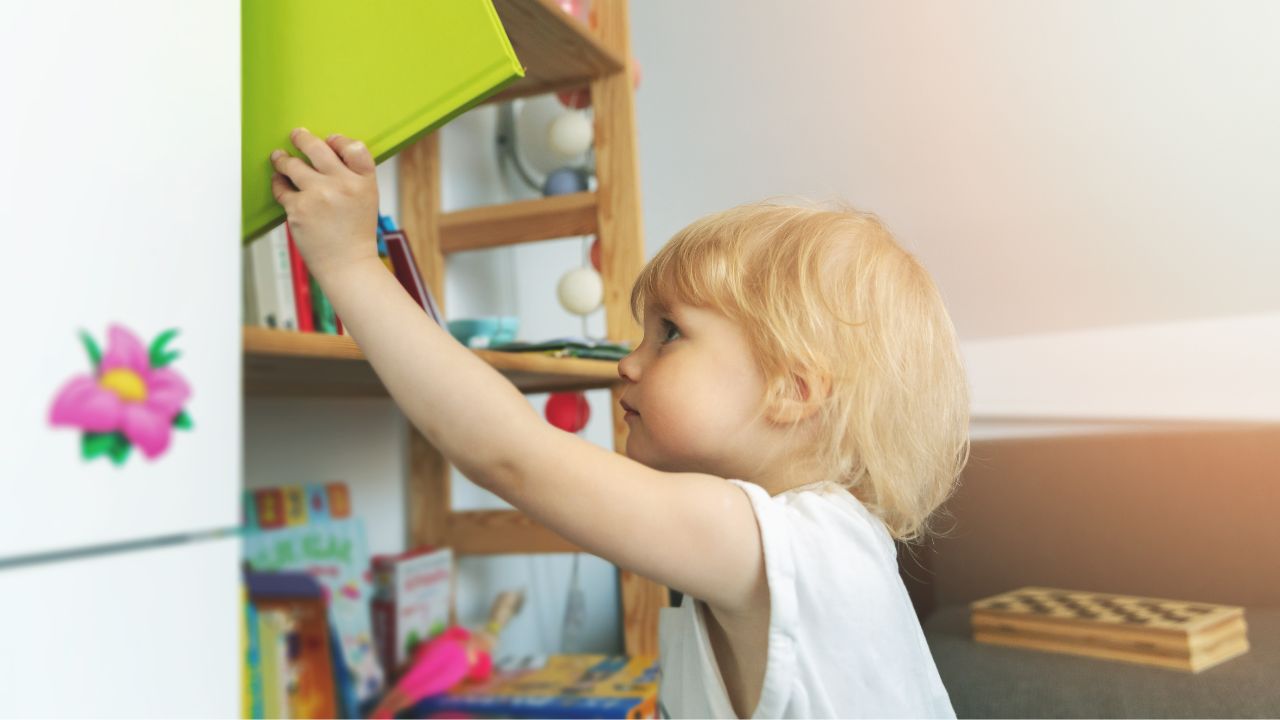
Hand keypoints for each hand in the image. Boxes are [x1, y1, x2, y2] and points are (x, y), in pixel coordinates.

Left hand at [270, 127, 378, 280]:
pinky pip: (281, 187)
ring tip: (280, 158)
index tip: (329, 140)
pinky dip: (278, 183)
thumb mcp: (367, 199)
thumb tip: (327, 150)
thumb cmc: (355, 234)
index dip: (338, 140)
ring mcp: (318, 195)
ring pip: (292, 164)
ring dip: (283, 159)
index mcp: (363, 181)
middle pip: (317, 148)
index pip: (353, 147)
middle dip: (302, 138)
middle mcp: (342, 184)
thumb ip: (353, 175)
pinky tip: (279, 181)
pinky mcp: (298, 208)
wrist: (347, 264)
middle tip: (296, 135)